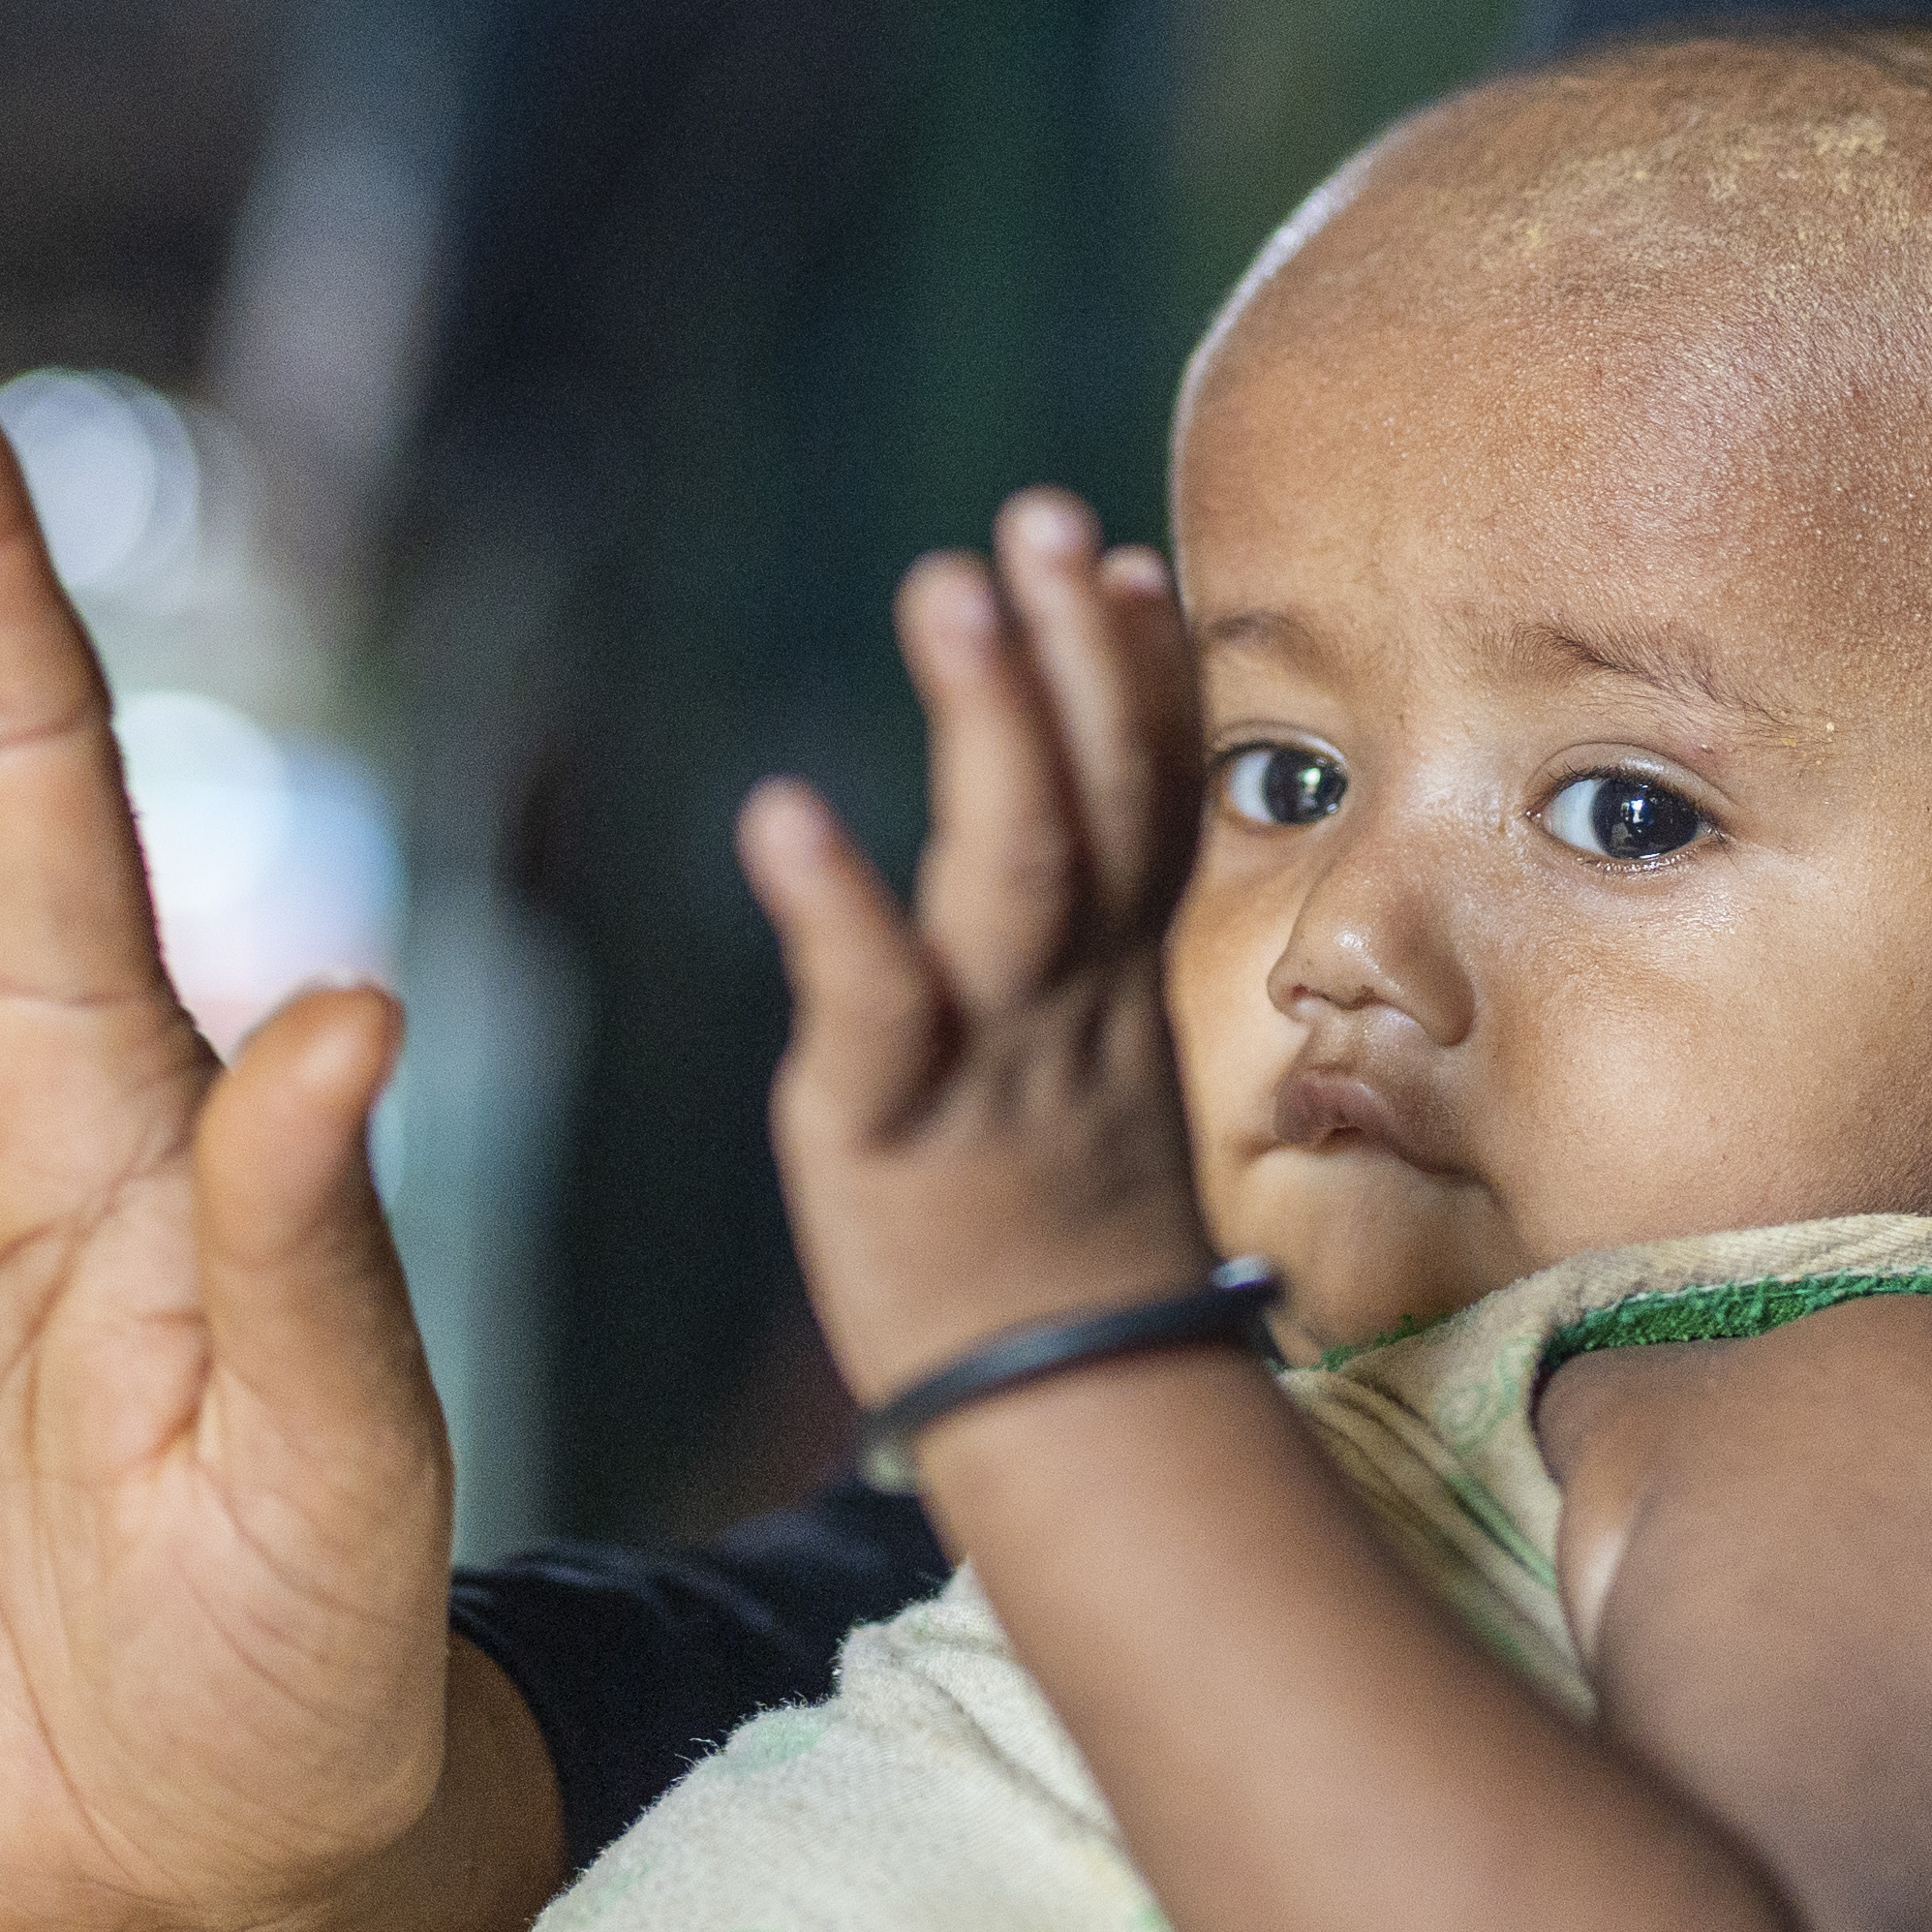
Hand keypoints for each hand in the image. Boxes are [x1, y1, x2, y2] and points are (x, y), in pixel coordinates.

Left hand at [734, 491, 1219, 1411]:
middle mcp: (1070, 994)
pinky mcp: (889, 1122)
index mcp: (1114, 975)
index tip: (1127, 564)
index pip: (1150, 799)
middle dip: (1075, 655)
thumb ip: (1091, 920)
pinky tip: (781, 815)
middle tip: (1040, 519)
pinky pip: (873, 1003)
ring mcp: (989, 1053)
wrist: (1063, 1412)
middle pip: (1094, 802)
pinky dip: (834, 905)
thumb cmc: (1059, 1225)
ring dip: (990, 721)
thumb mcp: (1101, 1060)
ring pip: (1014, 872)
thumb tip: (1085, 788)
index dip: (1142, 681)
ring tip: (951, 590)